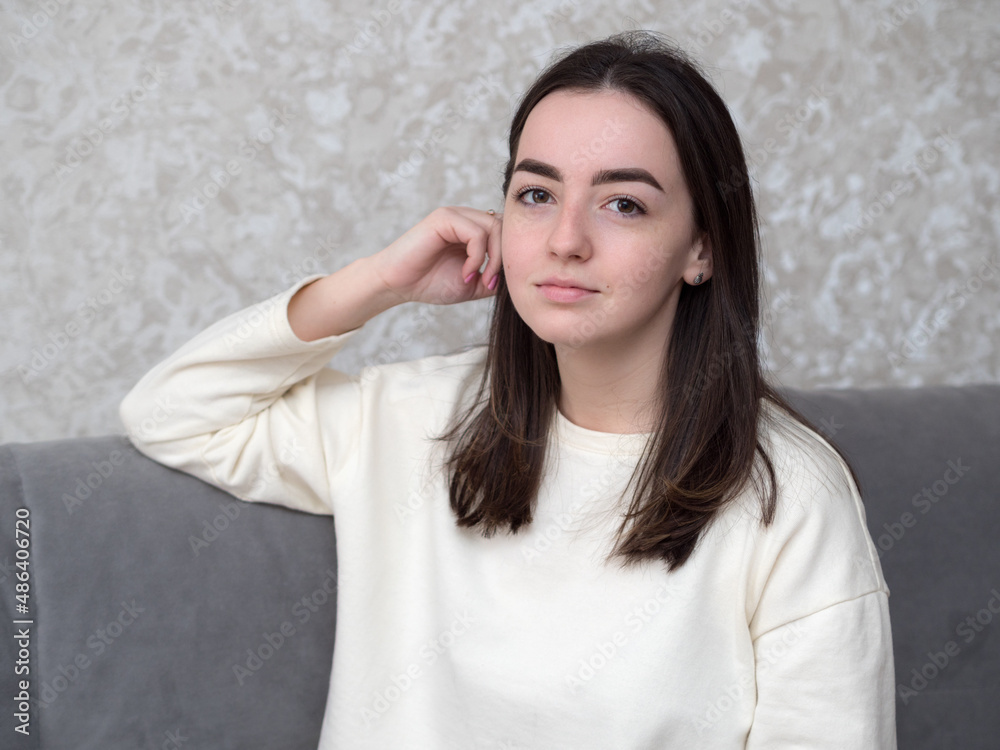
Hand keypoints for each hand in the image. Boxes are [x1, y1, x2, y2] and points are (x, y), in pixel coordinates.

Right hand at [367, 206, 502, 305]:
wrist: (398, 285)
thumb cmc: (429, 283)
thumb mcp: (472, 285)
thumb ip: (494, 278)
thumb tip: (517, 277)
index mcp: (473, 230)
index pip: (507, 233)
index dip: (508, 258)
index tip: (495, 285)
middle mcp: (466, 218)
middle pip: (505, 228)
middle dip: (504, 258)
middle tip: (491, 283)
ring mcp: (455, 215)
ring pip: (494, 227)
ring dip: (492, 258)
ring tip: (477, 279)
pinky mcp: (444, 218)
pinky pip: (476, 232)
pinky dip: (477, 256)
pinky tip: (466, 273)